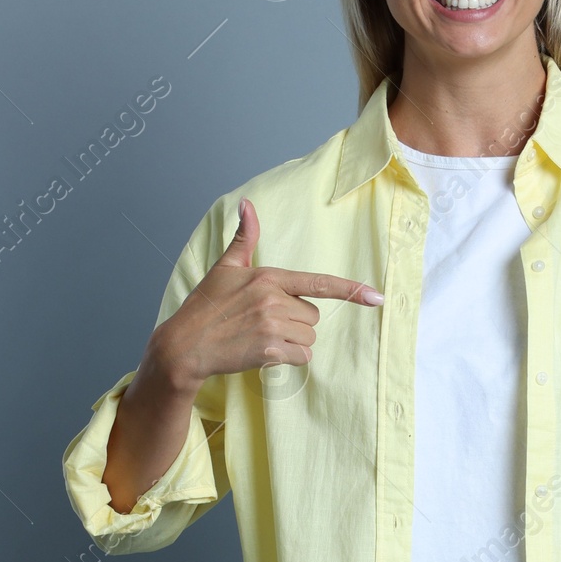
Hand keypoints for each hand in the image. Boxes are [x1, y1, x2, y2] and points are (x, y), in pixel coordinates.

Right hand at [150, 197, 383, 386]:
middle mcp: (273, 300)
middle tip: (264, 321)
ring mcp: (271, 326)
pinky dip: (288, 358)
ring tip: (262, 336)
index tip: (376, 297)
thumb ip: (244, 237)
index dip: (351, 289)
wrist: (184, 345)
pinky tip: (264, 352)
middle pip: (314, 315)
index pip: (318, 282)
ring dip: (293, 341)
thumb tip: (247, 203)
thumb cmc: (205, 306)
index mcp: (268, 277)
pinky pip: (301, 357)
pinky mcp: (268, 351)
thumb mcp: (225, 267)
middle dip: (296, 321)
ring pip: (309, 337)